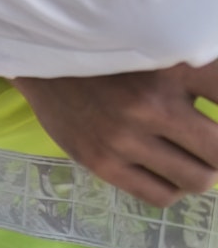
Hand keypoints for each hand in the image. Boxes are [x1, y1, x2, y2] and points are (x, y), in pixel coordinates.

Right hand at [11, 63, 217, 206]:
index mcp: (176, 67)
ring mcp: (125, 138)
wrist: (46, 63)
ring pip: (198, 179)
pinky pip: (161, 195)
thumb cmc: (118, 57)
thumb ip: (203, 79)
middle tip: (213, 144)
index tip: (216, 119)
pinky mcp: (102, 162)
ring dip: (205, 171)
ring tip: (196, 158)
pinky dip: (176, 188)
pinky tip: (170, 172)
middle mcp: (152, 104)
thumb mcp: (167, 52)